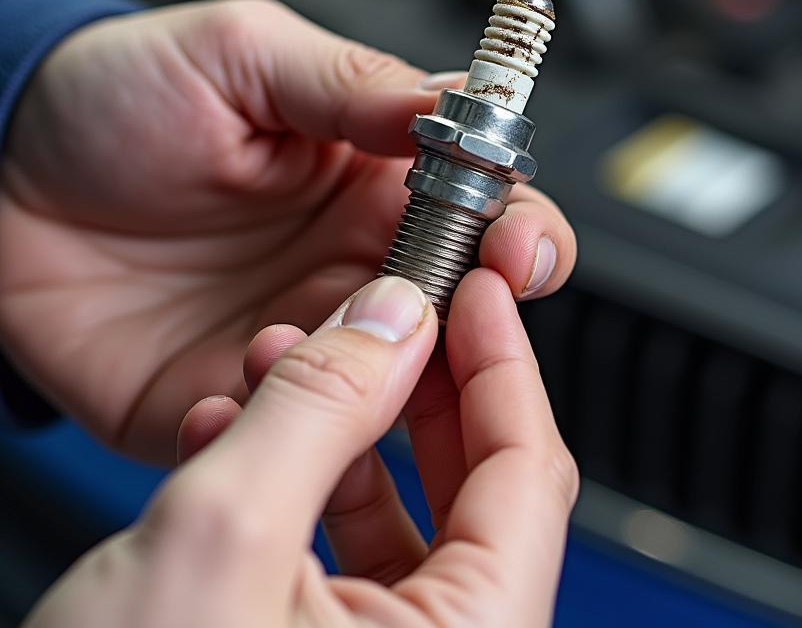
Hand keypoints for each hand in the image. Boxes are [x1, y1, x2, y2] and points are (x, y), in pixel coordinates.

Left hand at [0, 0, 574, 460]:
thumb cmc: (122, 93)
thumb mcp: (243, 51)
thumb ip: (352, 82)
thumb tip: (452, 108)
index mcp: (374, 173)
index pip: (490, 205)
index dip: (522, 227)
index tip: (515, 241)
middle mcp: (353, 257)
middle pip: (464, 307)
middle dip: (479, 323)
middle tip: (443, 310)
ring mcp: (298, 330)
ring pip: (392, 385)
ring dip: (380, 379)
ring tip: (304, 337)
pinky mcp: (230, 390)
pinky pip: (287, 434)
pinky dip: (284, 428)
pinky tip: (237, 382)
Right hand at [25, 272, 578, 627]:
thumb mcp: (224, 541)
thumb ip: (320, 408)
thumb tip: (391, 319)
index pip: (530, 472)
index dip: (504, 362)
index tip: (478, 291)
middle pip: (468, 488)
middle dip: (414, 384)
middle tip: (392, 314)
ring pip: (387, 514)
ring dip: (330, 426)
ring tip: (274, 363)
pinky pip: (326, 556)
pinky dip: (287, 485)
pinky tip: (228, 436)